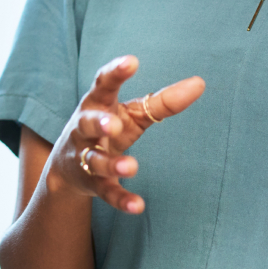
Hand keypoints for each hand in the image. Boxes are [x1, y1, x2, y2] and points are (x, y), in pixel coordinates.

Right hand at [47, 55, 203, 213]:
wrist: (68, 169)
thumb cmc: (108, 129)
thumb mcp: (132, 114)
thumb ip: (162, 101)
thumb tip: (200, 83)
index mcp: (97, 104)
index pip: (102, 84)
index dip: (115, 73)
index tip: (132, 62)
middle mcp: (84, 128)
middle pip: (86, 122)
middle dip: (98, 123)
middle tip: (114, 124)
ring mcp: (85, 157)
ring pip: (94, 160)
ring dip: (112, 163)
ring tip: (132, 166)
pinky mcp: (91, 184)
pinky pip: (105, 191)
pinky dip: (121, 199)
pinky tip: (138, 206)